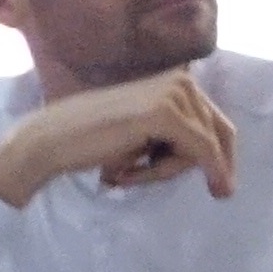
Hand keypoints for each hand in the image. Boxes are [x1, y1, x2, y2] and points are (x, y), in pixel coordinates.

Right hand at [0, 71, 237, 207]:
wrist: (51, 139)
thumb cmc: (92, 141)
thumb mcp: (146, 134)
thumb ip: (177, 136)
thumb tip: (219, 165)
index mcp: (178, 80)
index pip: (218, 123)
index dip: (221, 159)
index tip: (221, 191)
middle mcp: (182, 80)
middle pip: (217, 136)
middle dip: (184, 166)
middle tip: (135, 176)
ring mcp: (175, 94)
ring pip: (205, 148)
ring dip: (166, 171)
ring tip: (122, 171)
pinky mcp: (166, 114)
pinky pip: (199, 152)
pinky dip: (176, 172)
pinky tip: (131, 175)